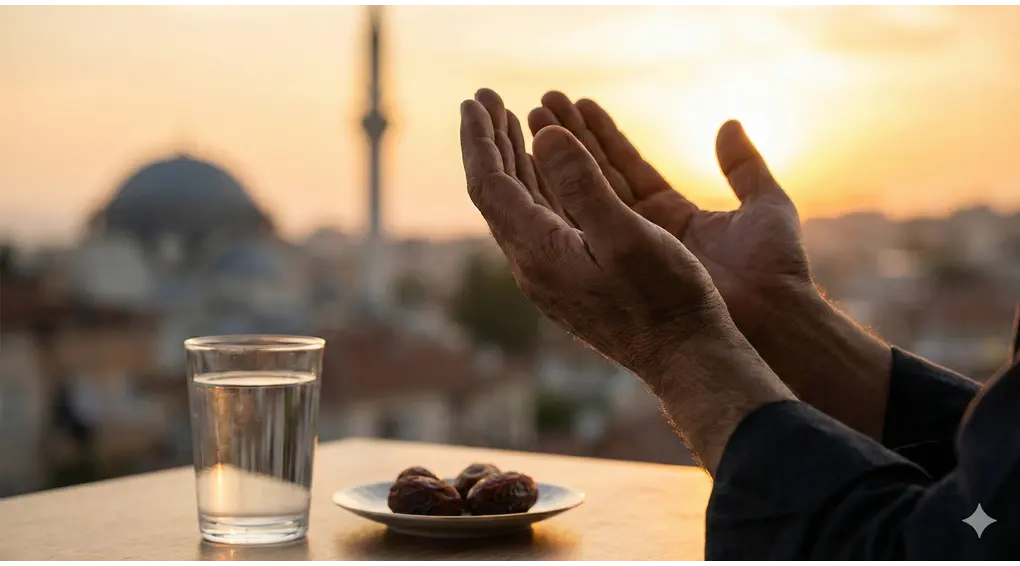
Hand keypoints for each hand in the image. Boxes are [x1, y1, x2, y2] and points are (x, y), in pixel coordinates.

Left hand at [460, 89, 791, 471]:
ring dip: (514, 160)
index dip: (481, 139)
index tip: (477, 98)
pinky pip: (543, 220)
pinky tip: (550, 170)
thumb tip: (542, 135)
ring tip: (512, 123)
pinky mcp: (571, 280)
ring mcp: (552, 275)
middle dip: (490, 142)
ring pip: (520, 206)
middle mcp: (534, 266)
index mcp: (539, 253)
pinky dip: (540, 185)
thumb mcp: (628, 236)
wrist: (686, 359)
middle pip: (497, 192)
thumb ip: (583, 185)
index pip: (491, 185)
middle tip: (485, 100)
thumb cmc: (666, 300)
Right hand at [528, 93, 809, 345]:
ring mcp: (633, 252)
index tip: (577, 102)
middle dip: (571, 140)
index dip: (603, 134)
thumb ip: (744, 166)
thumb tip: (728, 123)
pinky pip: (586, 226)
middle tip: (542, 104)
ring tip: (532, 120)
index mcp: (676, 214)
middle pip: (600, 177)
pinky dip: (563, 196)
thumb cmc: (773, 269)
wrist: (772, 324)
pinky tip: (537, 167)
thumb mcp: (765, 205)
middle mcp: (648, 232)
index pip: (629, 165)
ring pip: (586, 196)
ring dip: (560, 159)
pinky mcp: (625, 270)